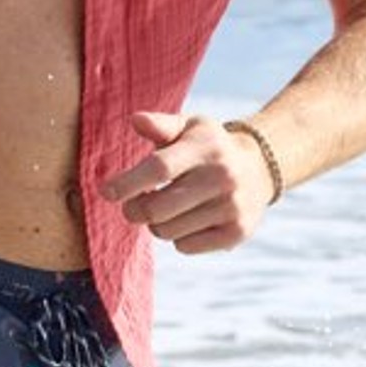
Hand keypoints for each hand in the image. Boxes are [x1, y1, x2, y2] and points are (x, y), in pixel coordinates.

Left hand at [98, 110, 275, 254]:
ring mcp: (231, 207)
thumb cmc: (209, 147)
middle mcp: (222, 177)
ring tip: (169, 208)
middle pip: (157, 209)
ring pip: (167, 231)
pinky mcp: (236, 232)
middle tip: (133, 206)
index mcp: (205, 148)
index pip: (159, 168)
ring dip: (157, 224)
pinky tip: (190, 220)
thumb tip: (135, 120)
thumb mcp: (189, 128)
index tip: (107, 191)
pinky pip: (185, 246)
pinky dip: (178, 238)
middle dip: (135, 210)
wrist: (258, 169)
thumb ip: (160, 125)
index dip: (128, 183)